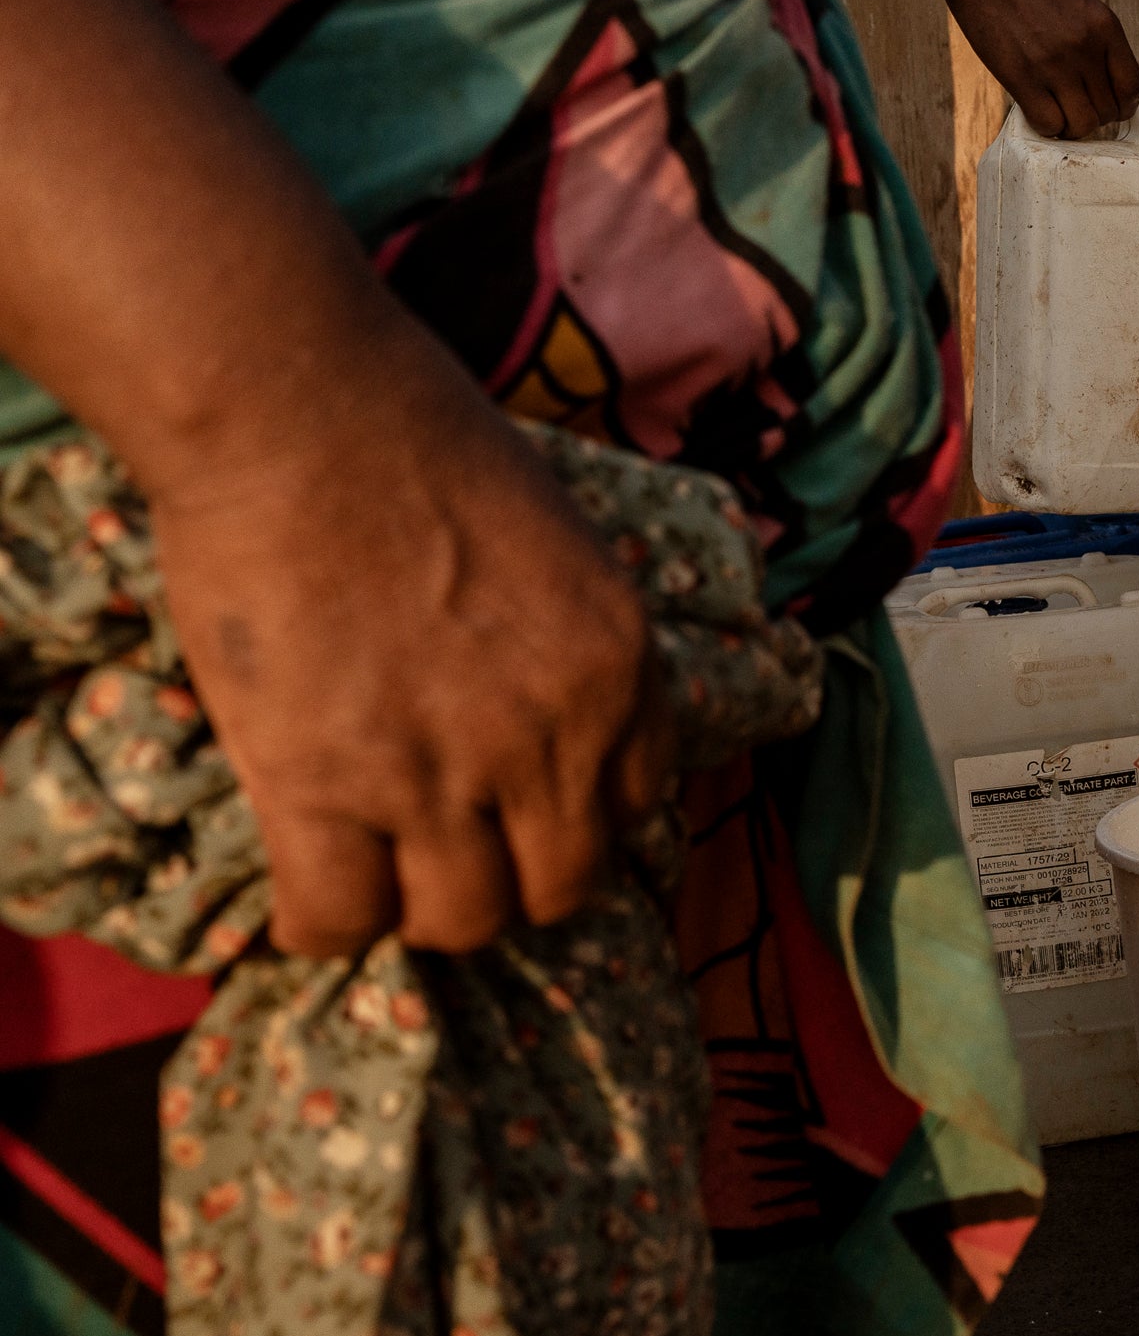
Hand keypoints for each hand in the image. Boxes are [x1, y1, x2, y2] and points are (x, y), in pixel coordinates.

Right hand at [146, 346, 675, 957]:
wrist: (304, 410)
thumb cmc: (421, 446)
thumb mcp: (561, 542)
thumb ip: (565, 639)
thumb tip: (539, 705)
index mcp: (620, 666)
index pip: (638, 806)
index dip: (576, 819)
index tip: (527, 813)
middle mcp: (554, 734)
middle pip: (559, 888)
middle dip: (509, 880)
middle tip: (451, 853)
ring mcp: (443, 771)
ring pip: (461, 921)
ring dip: (418, 907)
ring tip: (376, 869)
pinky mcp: (326, 788)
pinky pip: (340, 920)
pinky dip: (323, 925)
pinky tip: (308, 894)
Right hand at [942, 0, 1138, 138]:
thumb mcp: (1078, 4)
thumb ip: (1095, 41)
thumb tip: (1103, 84)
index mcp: (1105, 26)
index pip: (1132, 87)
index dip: (1122, 106)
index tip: (1107, 106)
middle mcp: (1086, 47)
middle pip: (1108, 112)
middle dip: (1093, 117)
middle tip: (1074, 107)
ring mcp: (1054, 64)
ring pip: (1082, 125)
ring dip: (1070, 127)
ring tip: (1056, 111)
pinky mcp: (1021, 77)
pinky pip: (1049, 124)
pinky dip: (1046, 126)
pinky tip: (1036, 109)